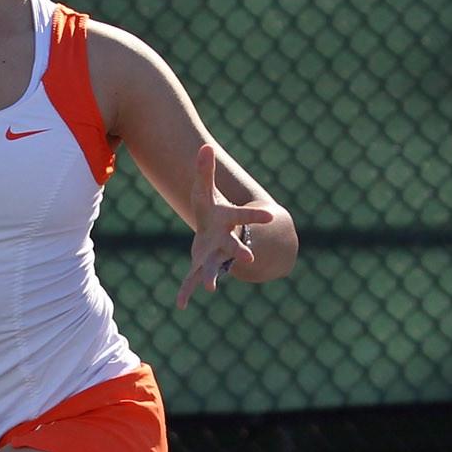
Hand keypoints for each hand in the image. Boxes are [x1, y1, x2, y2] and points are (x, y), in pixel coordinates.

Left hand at [176, 143, 275, 308]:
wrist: (214, 232)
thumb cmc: (211, 208)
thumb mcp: (205, 188)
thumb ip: (205, 170)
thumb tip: (204, 146)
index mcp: (228, 220)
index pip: (244, 216)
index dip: (256, 216)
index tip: (271, 216)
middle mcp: (225, 240)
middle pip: (235, 247)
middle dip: (241, 252)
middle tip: (248, 260)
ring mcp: (214, 255)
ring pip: (215, 268)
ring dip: (212, 277)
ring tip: (211, 289)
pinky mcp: (200, 265)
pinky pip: (192, 279)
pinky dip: (186, 291)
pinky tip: (180, 305)